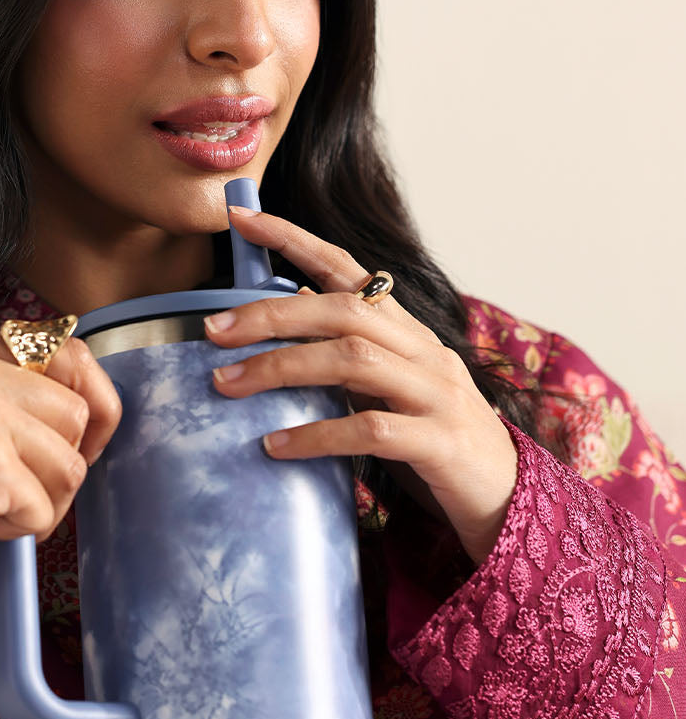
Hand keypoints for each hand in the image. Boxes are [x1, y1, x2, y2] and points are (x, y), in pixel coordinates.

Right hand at [0, 330, 121, 620]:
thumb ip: (9, 398)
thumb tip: (100, 407)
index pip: (67, 352)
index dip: (90, 404)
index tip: (77, 442)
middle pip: (77, 413)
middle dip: (59, 465)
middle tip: (5, 490)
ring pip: (71, 464)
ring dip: (38, 502)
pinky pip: (46, 508)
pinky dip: (18, 531)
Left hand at [203, 207, 518, 566]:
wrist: (507, 498)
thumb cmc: (432, 440)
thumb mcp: (388, 389)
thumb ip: (345, 357)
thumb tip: (280, 320)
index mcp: (406, 332)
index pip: (349, 270)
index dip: (294, 239)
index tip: (241, 220)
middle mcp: (424, 351)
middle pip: (343, 310)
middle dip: (271, 313)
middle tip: (212, 330)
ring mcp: (436, 393)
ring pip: (352, 361)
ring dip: (281, 368)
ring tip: (226, 385)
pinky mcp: (440, 442)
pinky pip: (371, 429)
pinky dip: (317, 434)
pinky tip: (275, 446)